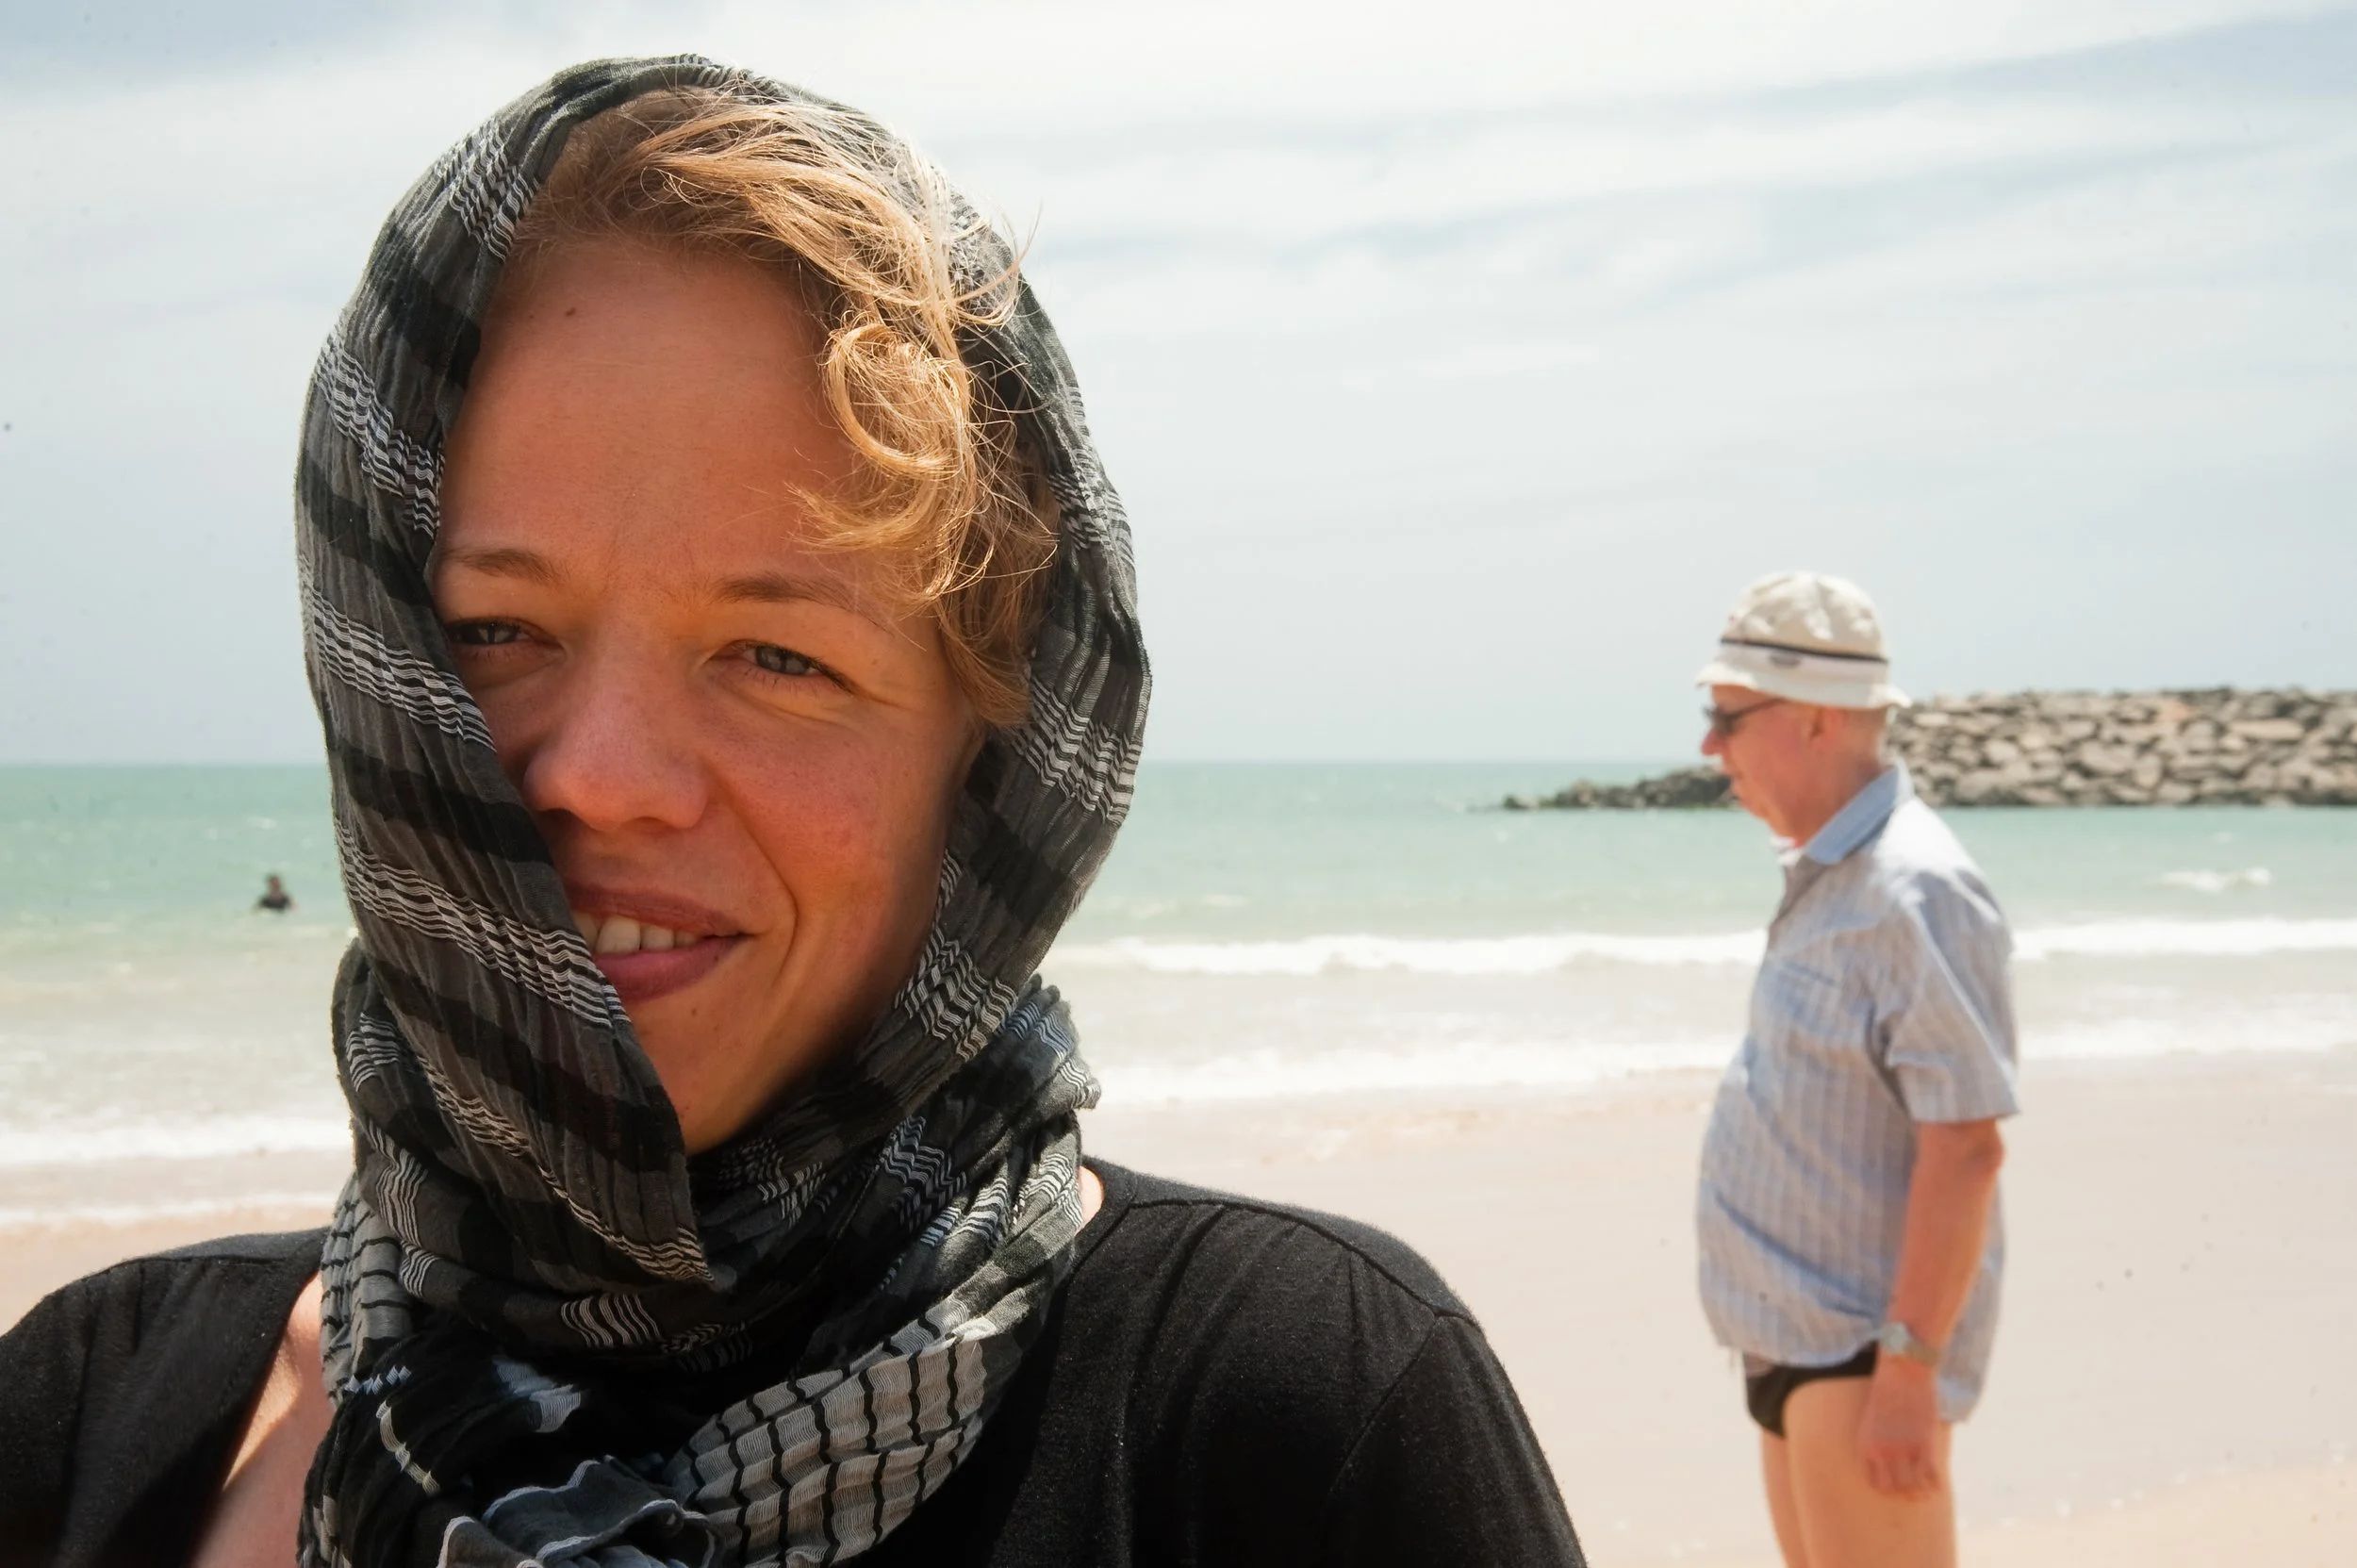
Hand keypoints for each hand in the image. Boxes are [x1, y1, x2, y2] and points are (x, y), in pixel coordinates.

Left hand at [1855, 1357, 1942, 1498]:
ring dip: (1922, 1494)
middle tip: (1916, 1494)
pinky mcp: (1923, 1443)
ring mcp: (1902, 1449)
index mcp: (1865, 1445)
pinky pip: (1931, 1477)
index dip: (1887, 1491)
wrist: (1903, 1368)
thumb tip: (1892, 1463)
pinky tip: (1938, 1485)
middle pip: (1894, 1490)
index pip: (1873, 1483)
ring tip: (1928, 1492)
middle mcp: (1881, 1451)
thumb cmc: (1889, 1390)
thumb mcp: (1874, 1419)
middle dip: (1906, 1496)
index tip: (1898, 1489)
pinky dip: (1936, 1486)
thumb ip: (1879, 1442)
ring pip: (1913, 1488)